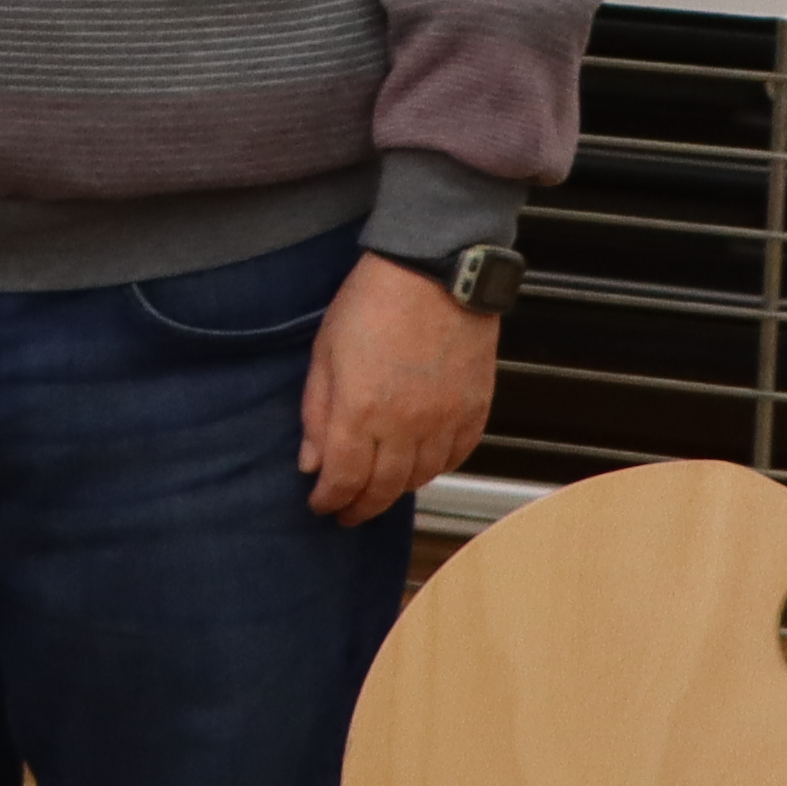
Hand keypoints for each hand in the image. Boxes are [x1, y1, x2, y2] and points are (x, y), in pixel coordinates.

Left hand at [297, 249, 502, 525]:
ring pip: (422, 477)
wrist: (435, 272)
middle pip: (384, 488)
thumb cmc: (372, 302)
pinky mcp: (475, 408)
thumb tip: (311, 462)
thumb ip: (317, 413)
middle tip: (347, 513)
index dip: (330, 500)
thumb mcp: (325, 353)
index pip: (344, 479)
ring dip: (397, 489)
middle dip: (361, 506)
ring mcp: (446, 419)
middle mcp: (407, 425)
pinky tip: (420, 466)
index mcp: (362, 411)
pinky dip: (436, 468)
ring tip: (379, 488)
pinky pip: (457, 455)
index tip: (321, 505)